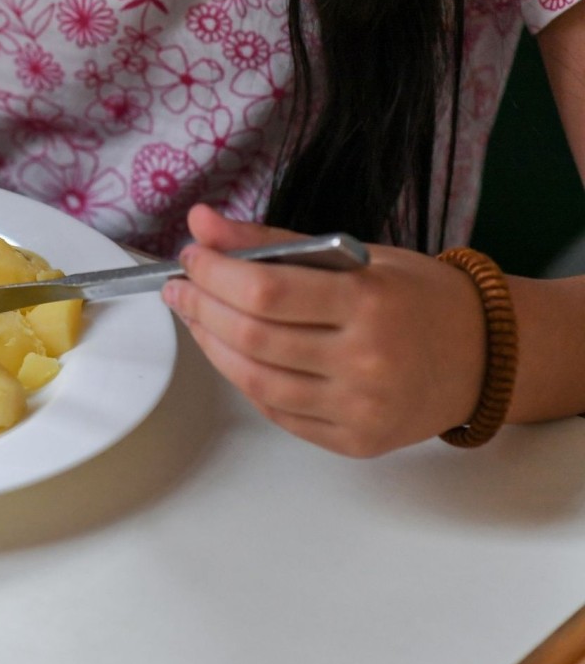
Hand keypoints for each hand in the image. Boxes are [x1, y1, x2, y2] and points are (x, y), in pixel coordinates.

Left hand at [162, 204, 486, 456]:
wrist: (485, 356)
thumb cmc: (416, 297)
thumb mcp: (355, 254)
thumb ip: (273, 242)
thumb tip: (202, 223)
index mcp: (368, 302)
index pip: (265, 290)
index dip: (214, 273)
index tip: (190, 257)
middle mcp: (365, 360)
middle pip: (252, 337)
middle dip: (201, 308)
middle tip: (179, 287)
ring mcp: (360, 407)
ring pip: (255, 380)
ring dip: (212, 345)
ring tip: (197, 317)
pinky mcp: (355, 441)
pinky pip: (278, 411)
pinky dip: (244, 379)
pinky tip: (231, 352)